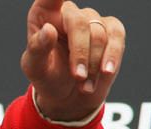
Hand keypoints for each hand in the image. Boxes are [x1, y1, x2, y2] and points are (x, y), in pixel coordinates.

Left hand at [20, 0, 125, 121]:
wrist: (67, 95)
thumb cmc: (47, 76)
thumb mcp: (35, 68)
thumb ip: (37, 48)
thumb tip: (48, 29)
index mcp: (43, 15)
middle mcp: (67, 12)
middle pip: (78, 23)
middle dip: (79, 53)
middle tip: (77, 76)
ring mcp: (90, 19)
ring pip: (98, 34)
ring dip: (92, 64)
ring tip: (83, 85)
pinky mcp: (110, 30)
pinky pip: (116, 36)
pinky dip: (111, 57)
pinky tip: (106, 72)